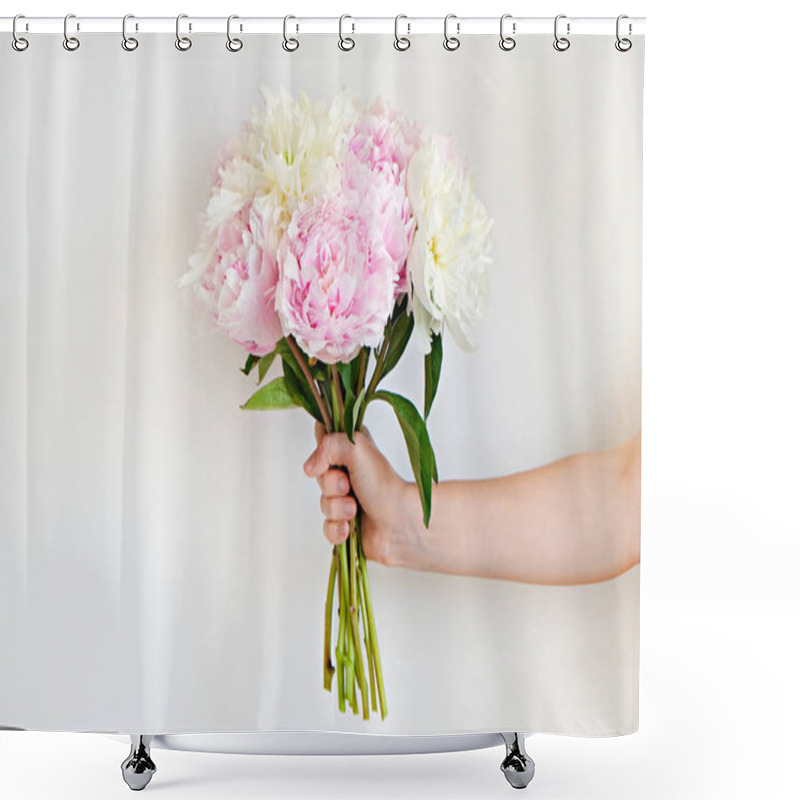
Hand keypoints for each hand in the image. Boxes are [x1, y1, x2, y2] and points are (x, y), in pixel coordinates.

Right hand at [303, 422, 413, 566]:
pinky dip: (337, 529)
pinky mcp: (347, 525)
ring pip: (323, 504)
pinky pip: (327, 528)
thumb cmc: (384, 484)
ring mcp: (347, 500)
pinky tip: (349, 527)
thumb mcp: (357, 449)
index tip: (332, 458)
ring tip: (355, 509)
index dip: (323, 451)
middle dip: (331, 485)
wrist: (401, 523)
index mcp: (352, 451)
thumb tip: (310, 467)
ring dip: (337, 508)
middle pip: (319, 476)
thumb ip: (328, 445)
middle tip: (349, 486)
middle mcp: (348, 474)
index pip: (324, 440)